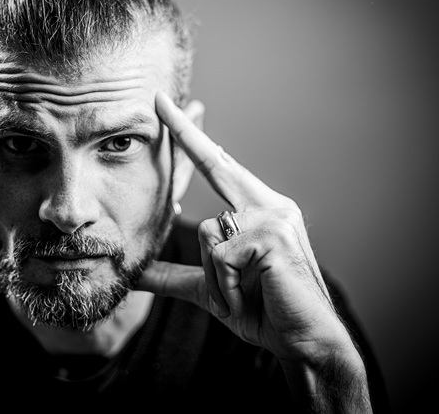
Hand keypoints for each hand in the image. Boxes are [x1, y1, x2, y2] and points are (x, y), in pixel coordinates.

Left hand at [140, 92, 359, 365]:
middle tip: (157, 97)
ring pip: (208, 234)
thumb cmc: (262, 310)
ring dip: (217, 279)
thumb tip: (133, 273)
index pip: (218, 165)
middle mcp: (269, 203)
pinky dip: (227, 289)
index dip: (190, 137)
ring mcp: (273, 217)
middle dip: (184, 130)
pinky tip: (252, 299)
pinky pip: (221, 258)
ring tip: (245, 297)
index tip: (167, 108)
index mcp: (257, 208)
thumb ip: (173, 275)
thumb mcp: (211, 288)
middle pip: (215, 164)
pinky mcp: (271, 236)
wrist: (305, 341)